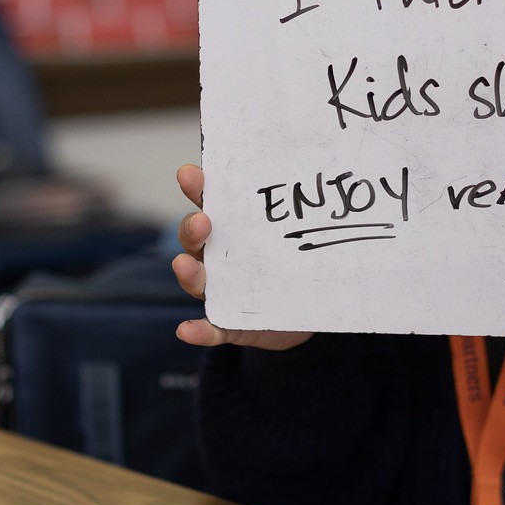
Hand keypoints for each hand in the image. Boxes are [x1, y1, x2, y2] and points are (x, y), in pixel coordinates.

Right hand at [171, 164, 313, 350]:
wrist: (306, 311)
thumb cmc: (293, 264)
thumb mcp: (295, 235)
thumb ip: (298, 213)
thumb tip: (321, 177)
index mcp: (231, 230)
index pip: (209, 203)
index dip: (197, 188)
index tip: (189, 174)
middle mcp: (218, 258)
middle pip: (195, 239)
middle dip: (193, 229)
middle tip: (203, 222)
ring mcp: (222, 292)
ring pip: (197, 280)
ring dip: (188, 273)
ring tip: (183, 265)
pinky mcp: (231, 325)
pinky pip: (211, 329)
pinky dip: (198, 331)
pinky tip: (186, 330)